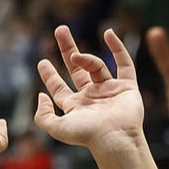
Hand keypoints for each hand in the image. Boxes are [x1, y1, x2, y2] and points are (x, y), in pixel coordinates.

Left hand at [35, 27, 145, 148]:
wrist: (115, 138)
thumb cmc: (87, 135)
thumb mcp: (56, 128)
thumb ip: (42, 115)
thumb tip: (40, 96)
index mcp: (76, 106)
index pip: (60, 88)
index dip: (50, 76)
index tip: (42, 62)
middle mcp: (92, 97)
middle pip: (77, 69)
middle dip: (68, 50)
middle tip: (60, 30)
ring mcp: (110, 91)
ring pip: (96, 66)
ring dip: (86, 58)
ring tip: (76, 57)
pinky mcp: (127, 87)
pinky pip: (124, 64)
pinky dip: (118, 48)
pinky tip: (108, 33)